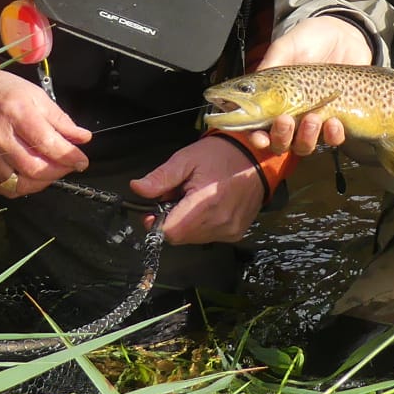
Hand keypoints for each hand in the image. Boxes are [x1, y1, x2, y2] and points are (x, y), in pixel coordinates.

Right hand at [0, 66, 91, 197]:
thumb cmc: (1, 91)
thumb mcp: (34, 95)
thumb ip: (59, 119)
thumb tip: (82, 138)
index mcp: (17, 112)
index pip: (48, 143)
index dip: (70, 156)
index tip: (81, 161)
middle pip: (35, 168)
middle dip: (58, 171)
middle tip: (68, 166)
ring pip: (20, 183)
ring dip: (42, 181)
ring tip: (50, 170)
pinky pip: (4, 188)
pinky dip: (23, 187)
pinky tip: (31, 176)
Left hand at [129, 136, 265, 244]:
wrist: (257, 157)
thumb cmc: (220, 155)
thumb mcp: (186, 159)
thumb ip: (161, 177)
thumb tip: (137, 189)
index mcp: (205, 204)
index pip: (170, 232)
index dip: (157, 223)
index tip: (154, 210)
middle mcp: (219, 223)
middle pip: (180, 237)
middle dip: (172, 220)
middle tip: (178, 197)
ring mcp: (230, 230)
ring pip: (194, 238)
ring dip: (187, 223)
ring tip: (195, 199)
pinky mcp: (236, 233)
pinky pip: (209, 236)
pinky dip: (202, 225)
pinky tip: (209, 206)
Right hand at [248, 16, 372, 157]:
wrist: (344, 35)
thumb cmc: (310, 39)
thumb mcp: (288, 45)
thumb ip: (272, 60)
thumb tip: (255, 78)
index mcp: (272, 100)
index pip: (258, 126)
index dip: (255, 137)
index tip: (259, 137)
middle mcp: (290, 115)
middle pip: (279, 142)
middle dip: (280, 137)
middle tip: (285, 120)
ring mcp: (313, 120)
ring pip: (304, 145)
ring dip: (305, 138)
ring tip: (312, 118)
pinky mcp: (337, 120)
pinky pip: (333, 138)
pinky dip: (332, 135)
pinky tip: (334, 121)